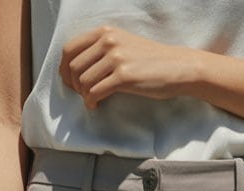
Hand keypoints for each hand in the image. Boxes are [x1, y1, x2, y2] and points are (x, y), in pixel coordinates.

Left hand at [59, 24, 197, 108]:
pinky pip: (95, 92)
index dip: (65, 68)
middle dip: (73, 85)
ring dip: (83, 95)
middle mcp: (109, 41)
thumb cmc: (151, 61)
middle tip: (82, 94)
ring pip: (83, 81)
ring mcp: (116, 58)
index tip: (70, 81)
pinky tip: (96, 105)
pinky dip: (91, 102)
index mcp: (106, 32)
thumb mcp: (124, 45)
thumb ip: (102, 50)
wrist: (178, 67)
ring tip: (92, 100)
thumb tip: (79, 67)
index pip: (70, 48)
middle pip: (73, 66)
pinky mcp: (124, 76)